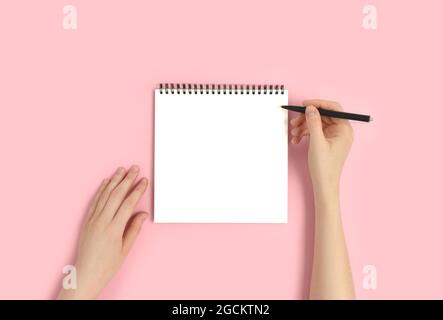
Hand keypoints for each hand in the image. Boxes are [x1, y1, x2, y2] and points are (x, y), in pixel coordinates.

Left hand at [57, 166, 148, 299]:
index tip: (144, 181)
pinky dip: (101, 190)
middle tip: (135, 168)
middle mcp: (102, 221)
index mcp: (114, 228)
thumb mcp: (125, 249)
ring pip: (105, 194)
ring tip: (122, 169)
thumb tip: (142, 214)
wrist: (86, 274)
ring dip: (114, 180)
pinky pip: (95, 201)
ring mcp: (93, 219)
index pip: (128, 203)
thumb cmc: (107, 265)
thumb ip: (134, 229)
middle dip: (127, 179)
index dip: (137, 190)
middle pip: (117, 194)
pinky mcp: (87, 220)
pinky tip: (106, 182)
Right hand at [290, 100, 352, 196]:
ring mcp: (334, 136)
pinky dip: (305, 134)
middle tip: (295, 122)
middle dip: (307, 118)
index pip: (333, 108)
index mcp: (344, 129)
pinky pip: (315, 132)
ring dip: (304, 127)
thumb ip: (314, 122)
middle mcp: (341, 131)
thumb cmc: (325, 166)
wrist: (324, 184)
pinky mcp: (327, 142)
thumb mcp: (317, 142)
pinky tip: (297, 139)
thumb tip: (310, 108)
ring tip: (294, 134)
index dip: (318, 104)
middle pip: (323, 116)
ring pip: (317, 124)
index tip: (305, 104)